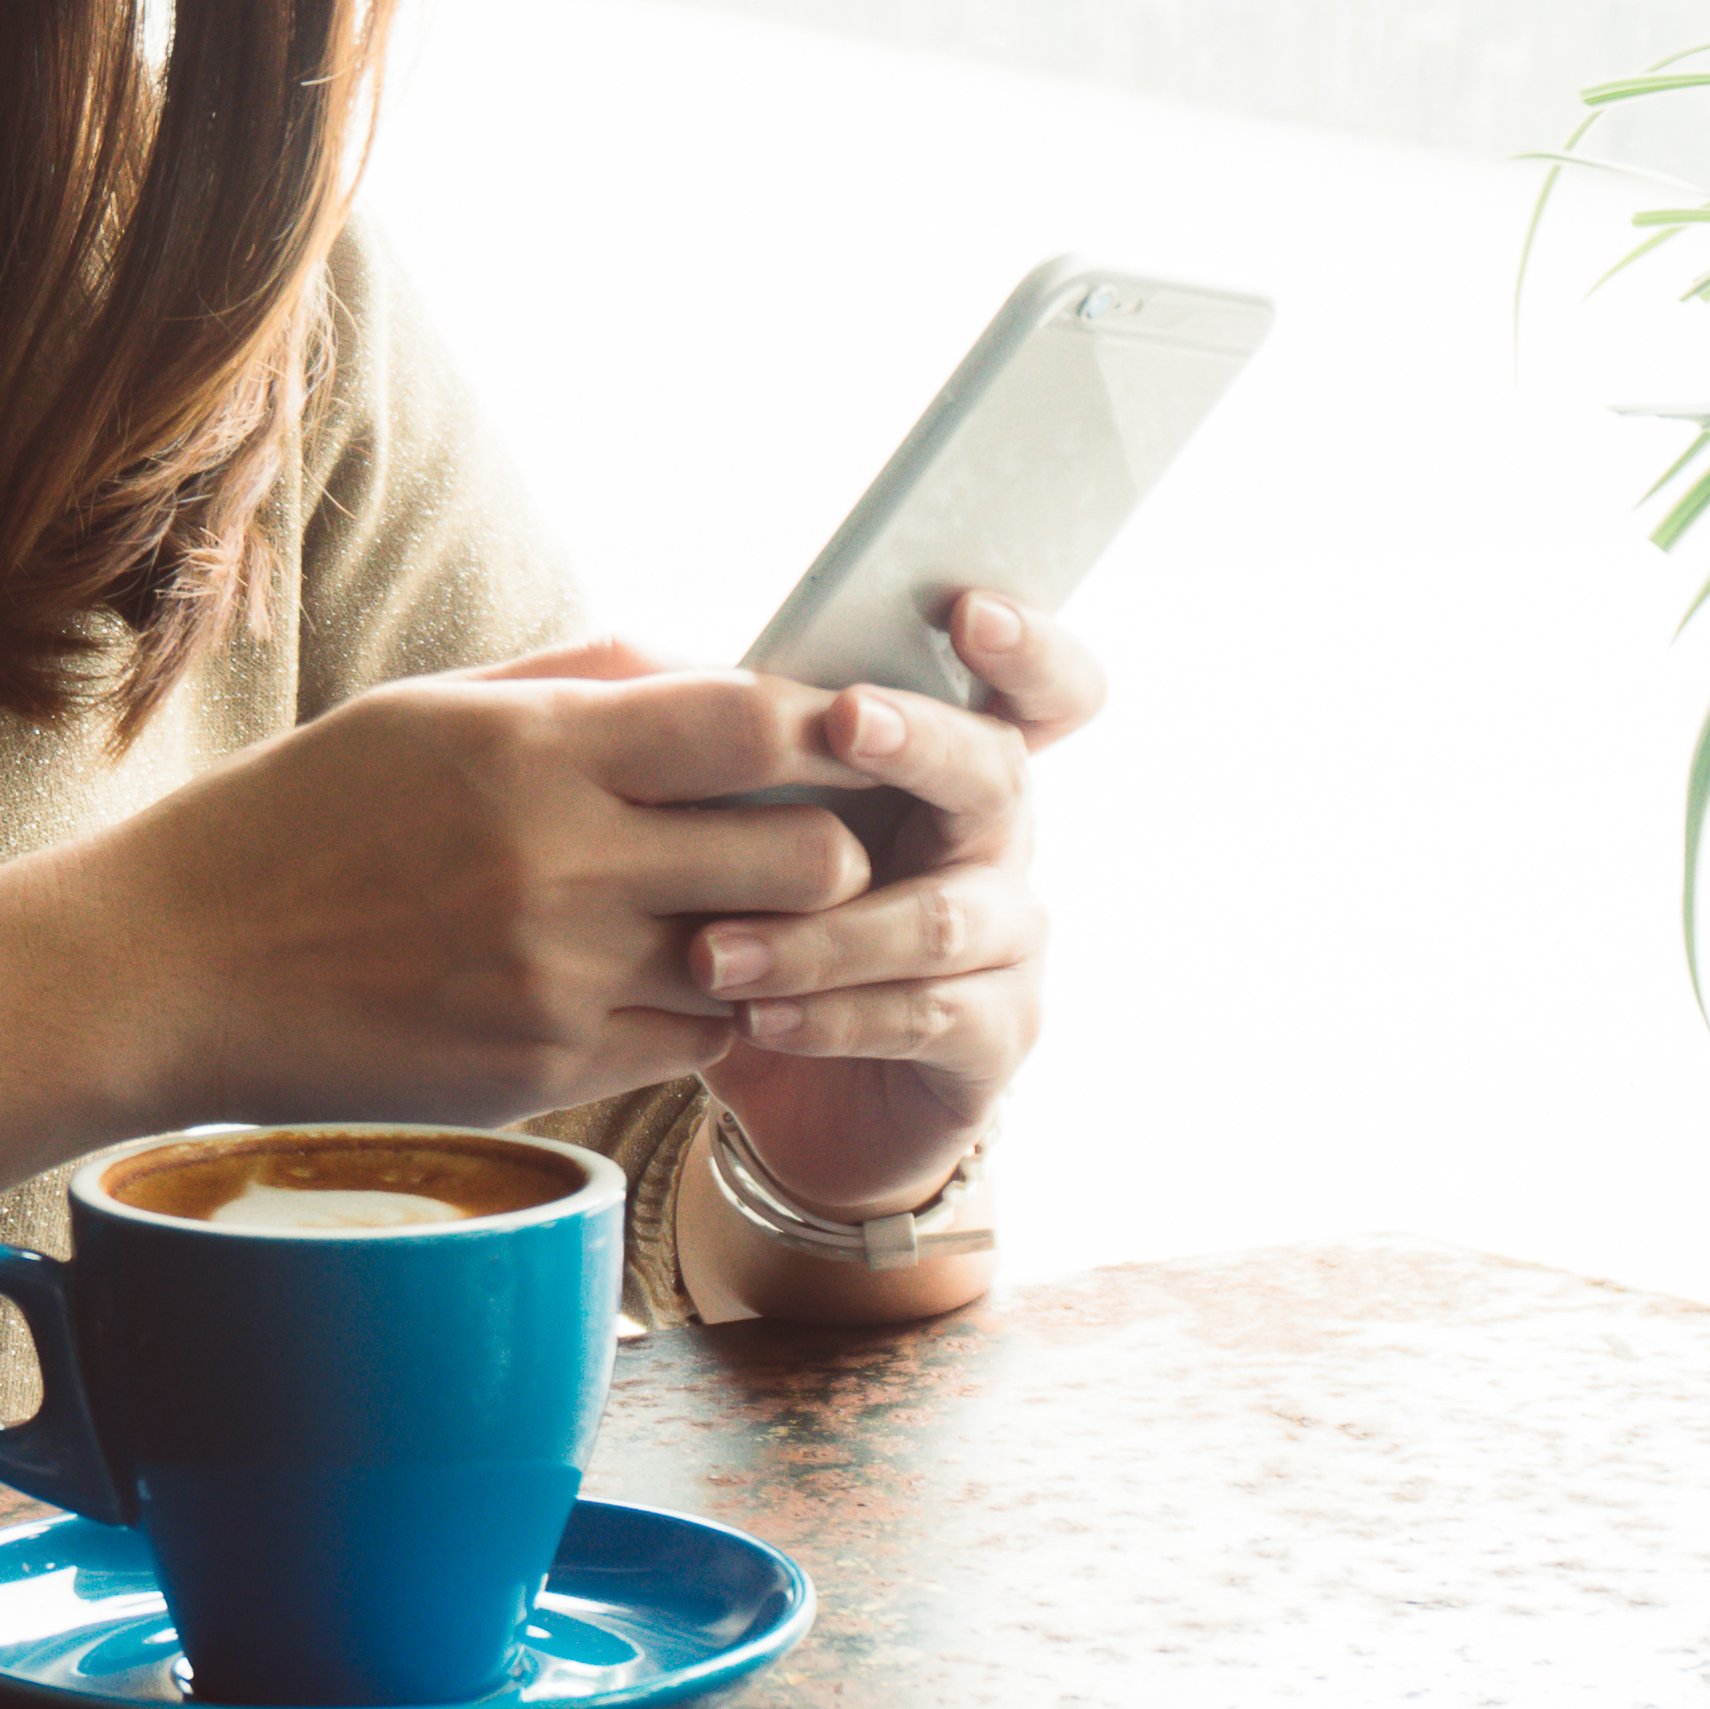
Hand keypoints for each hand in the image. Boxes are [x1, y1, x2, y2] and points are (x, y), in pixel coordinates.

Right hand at [87, 645, 886, 1132]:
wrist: (177, 968)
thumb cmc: (304, 816)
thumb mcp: (432, 708)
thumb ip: (586, 681)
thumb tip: (718, 671)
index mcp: (534, 749)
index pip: (755, 724)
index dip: (827, 727)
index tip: (839, 733)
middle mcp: (563, 864)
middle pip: (808, 858)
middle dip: (832, 845)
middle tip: (806, 838)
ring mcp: (561, 980)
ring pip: (765, 964)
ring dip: (770, 939)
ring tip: (733, 913)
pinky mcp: (545, 1072)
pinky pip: (694, 1044)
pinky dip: (701, 1012)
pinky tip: (659, 982)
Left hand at [696, 593, 1096, 1217]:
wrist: (801, 1098)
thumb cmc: (769, 925)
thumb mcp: (743, 831)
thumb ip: (733, 748)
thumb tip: (671, 669)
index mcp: (954, 768)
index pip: (1038, 690)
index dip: (1028, 646)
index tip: (968, 610)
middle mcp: (1001, 843)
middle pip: (996, 772)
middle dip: (921, 740)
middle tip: (844, 718)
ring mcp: (1010, 942)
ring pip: (937, 917)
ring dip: (820, 930)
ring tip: (712, 951)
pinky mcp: (995, 1039)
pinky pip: (923, 1016)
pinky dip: (831, 1015)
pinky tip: (753, 1018)